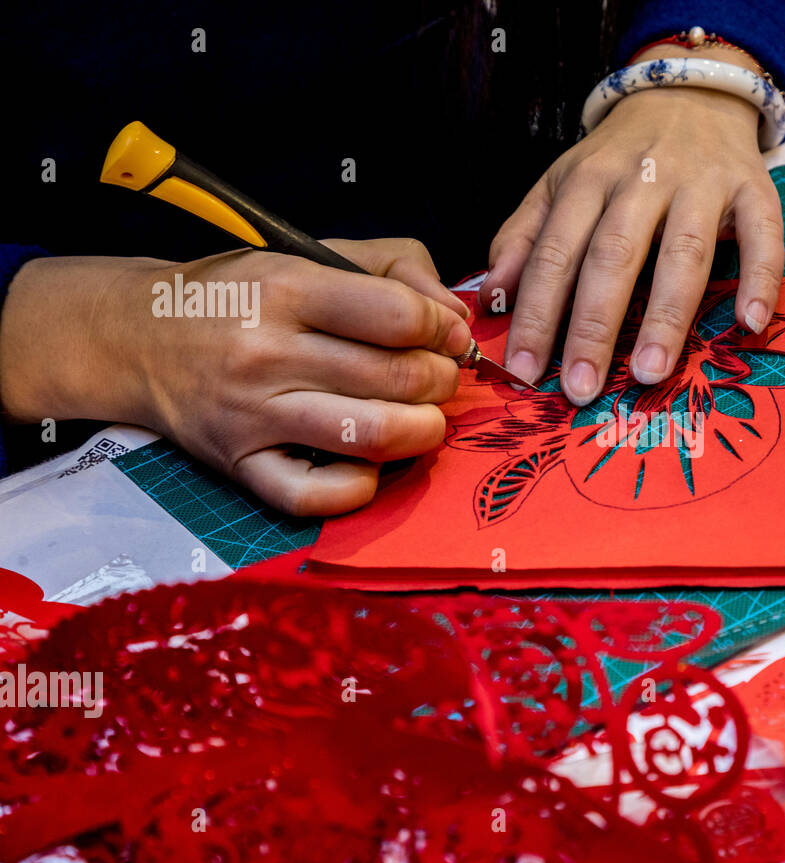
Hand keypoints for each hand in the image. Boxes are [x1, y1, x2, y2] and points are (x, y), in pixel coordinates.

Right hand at [0, 238, 470, 514]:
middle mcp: (267, 353)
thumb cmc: (241, 295)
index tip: (444, 337)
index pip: (399, 317)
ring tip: (421, 419)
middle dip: (441, 381)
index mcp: (287, 288)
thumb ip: (396, 269)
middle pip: (399, 378)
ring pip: (371, 435)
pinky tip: (371, 464)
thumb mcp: (312, 253)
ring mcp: (252, 415)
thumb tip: (456, 318)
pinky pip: (316, 495)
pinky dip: (360, 487)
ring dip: (420, 431)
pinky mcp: (241, 466)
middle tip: (438, 379)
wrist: (138, 337)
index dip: (441, 330)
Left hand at [483, 49, 784, 405]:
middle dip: (594, 325)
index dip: (537, 313)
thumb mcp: (560, 184)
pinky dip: (760, 278)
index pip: (554, 253)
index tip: (526, 370)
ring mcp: (701, 182)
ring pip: (683, 251)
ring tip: (651, 372)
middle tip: (582, 387)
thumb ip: (524, 236)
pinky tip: (750, 325)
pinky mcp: (753, 188)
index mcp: (586, 180)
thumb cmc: (619, 158)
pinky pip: (762, 235)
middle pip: (613, 255)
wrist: (690, 93)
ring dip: (668, 316)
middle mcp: (641, 179)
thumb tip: (491, 296)